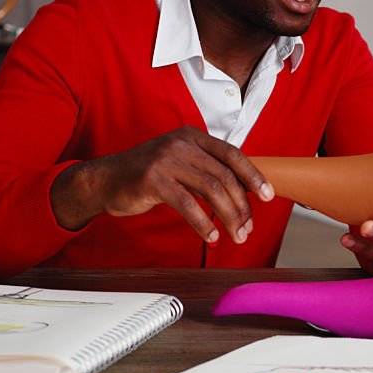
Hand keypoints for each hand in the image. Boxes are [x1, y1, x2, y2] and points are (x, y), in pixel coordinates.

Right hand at [50, 126, 274, 243]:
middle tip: (248, 228)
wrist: (104, 180)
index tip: (268, 196)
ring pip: (211, 189)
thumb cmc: (147, 176)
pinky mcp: (153, 179)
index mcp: (193, 136)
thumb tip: (243, 191)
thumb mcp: (179, 163)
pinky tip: (211, 236)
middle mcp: (182, 143)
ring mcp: (167, 159)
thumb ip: (206, 169)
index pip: (232, 154)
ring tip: (236, 235)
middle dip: (242, 205)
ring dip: (228, 216)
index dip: (253, 175)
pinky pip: (187, 204)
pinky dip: (203, 222)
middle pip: (224, 176)